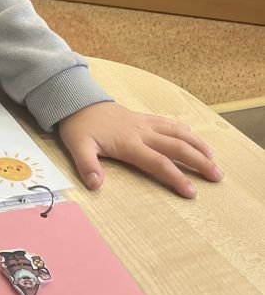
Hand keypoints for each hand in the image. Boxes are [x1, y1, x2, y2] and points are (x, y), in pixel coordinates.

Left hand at [58, 102, 222, 197]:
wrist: (77, 102)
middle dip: (199, 162)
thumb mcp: (78, 147)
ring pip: (178, 133)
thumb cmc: (79, 127)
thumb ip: (87, 166)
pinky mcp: (144, 118)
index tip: (191, 192)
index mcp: (129, 144)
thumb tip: (96, 185)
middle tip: (217, 176)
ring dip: (198, 145)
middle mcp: (142, 133)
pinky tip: (194, 138)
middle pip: (177, 147)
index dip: (176, 178)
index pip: (159, 163)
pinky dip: (185, 131)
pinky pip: (169, 123)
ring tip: (213, 159)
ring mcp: (145, 124)